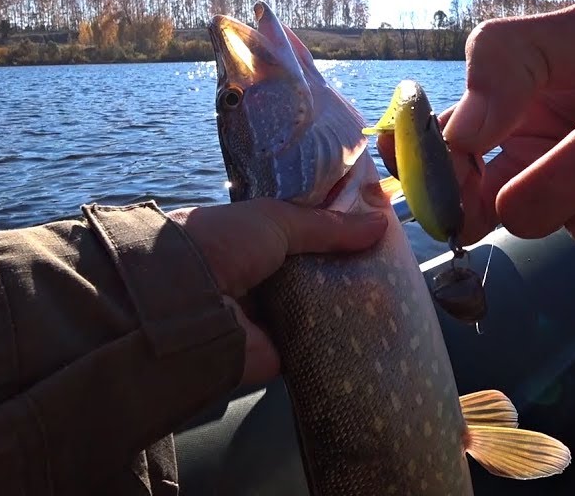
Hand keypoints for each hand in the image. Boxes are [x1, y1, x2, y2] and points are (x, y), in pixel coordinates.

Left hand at [166, 202, 385, 384]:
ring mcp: (265, 316)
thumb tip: (381, 222)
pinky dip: (338, 341)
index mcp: (252, 240)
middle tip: (391, 265)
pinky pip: (313, 345)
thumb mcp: (277, 220)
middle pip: (313, 273)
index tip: (375, 229)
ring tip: (393, 296)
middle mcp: (258, 276)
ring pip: (317, 309)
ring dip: (346, 304)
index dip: (336, 231)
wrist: (180, 302)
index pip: (301, 234)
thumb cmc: (222, 244)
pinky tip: (376, 332)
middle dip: (347, 269)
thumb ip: (328, 225)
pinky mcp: (273, 353)